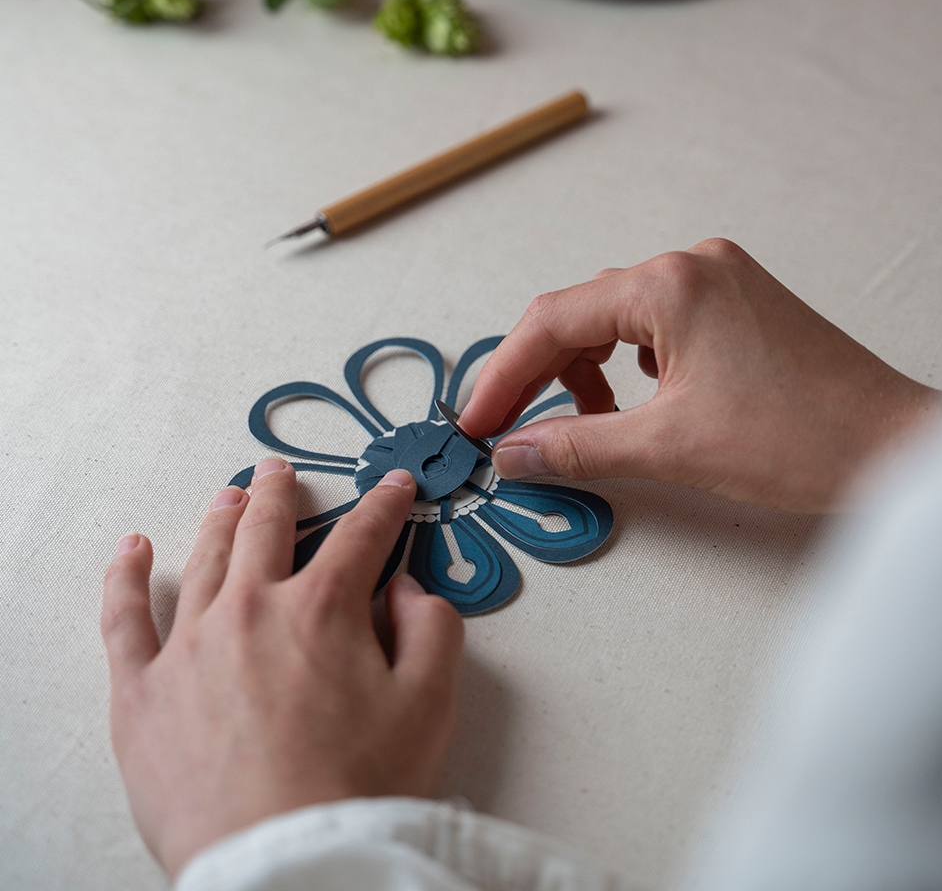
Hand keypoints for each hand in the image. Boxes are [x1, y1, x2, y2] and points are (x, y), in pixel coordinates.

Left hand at [101, 461, 462, 878]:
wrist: (284, 862)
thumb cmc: (357, 792)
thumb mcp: (431, 704)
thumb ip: (433, 629)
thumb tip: (408, 592)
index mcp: (324, 607)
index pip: (362, 535)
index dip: (384, 505)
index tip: (393, 488)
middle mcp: (252, 608)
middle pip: (267, 529)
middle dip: (280, 494)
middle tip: (280, 473)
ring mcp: (190, 645)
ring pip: (205, 559)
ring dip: (220, 519)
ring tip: (228, 497)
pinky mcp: (142, 691)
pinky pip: (125, 618)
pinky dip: (126, 576)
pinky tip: (133, 550)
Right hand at [461, 239, 941, 513]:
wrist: (897, 445)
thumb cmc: (801, 439)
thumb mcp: (669, 448)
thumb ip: (578, 445)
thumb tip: (514, 452)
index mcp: (670, 283)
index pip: (553, 320)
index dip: (503, 376)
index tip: (476, 423)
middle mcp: (693, 263)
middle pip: (582, 311)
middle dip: (540, 371)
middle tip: (508, 429)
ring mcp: (723, 277)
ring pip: (620, 315)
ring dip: (586, 366)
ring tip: (580, 423)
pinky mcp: (743, 301)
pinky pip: (661, 320)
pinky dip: (631, 360)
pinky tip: (637, 400)